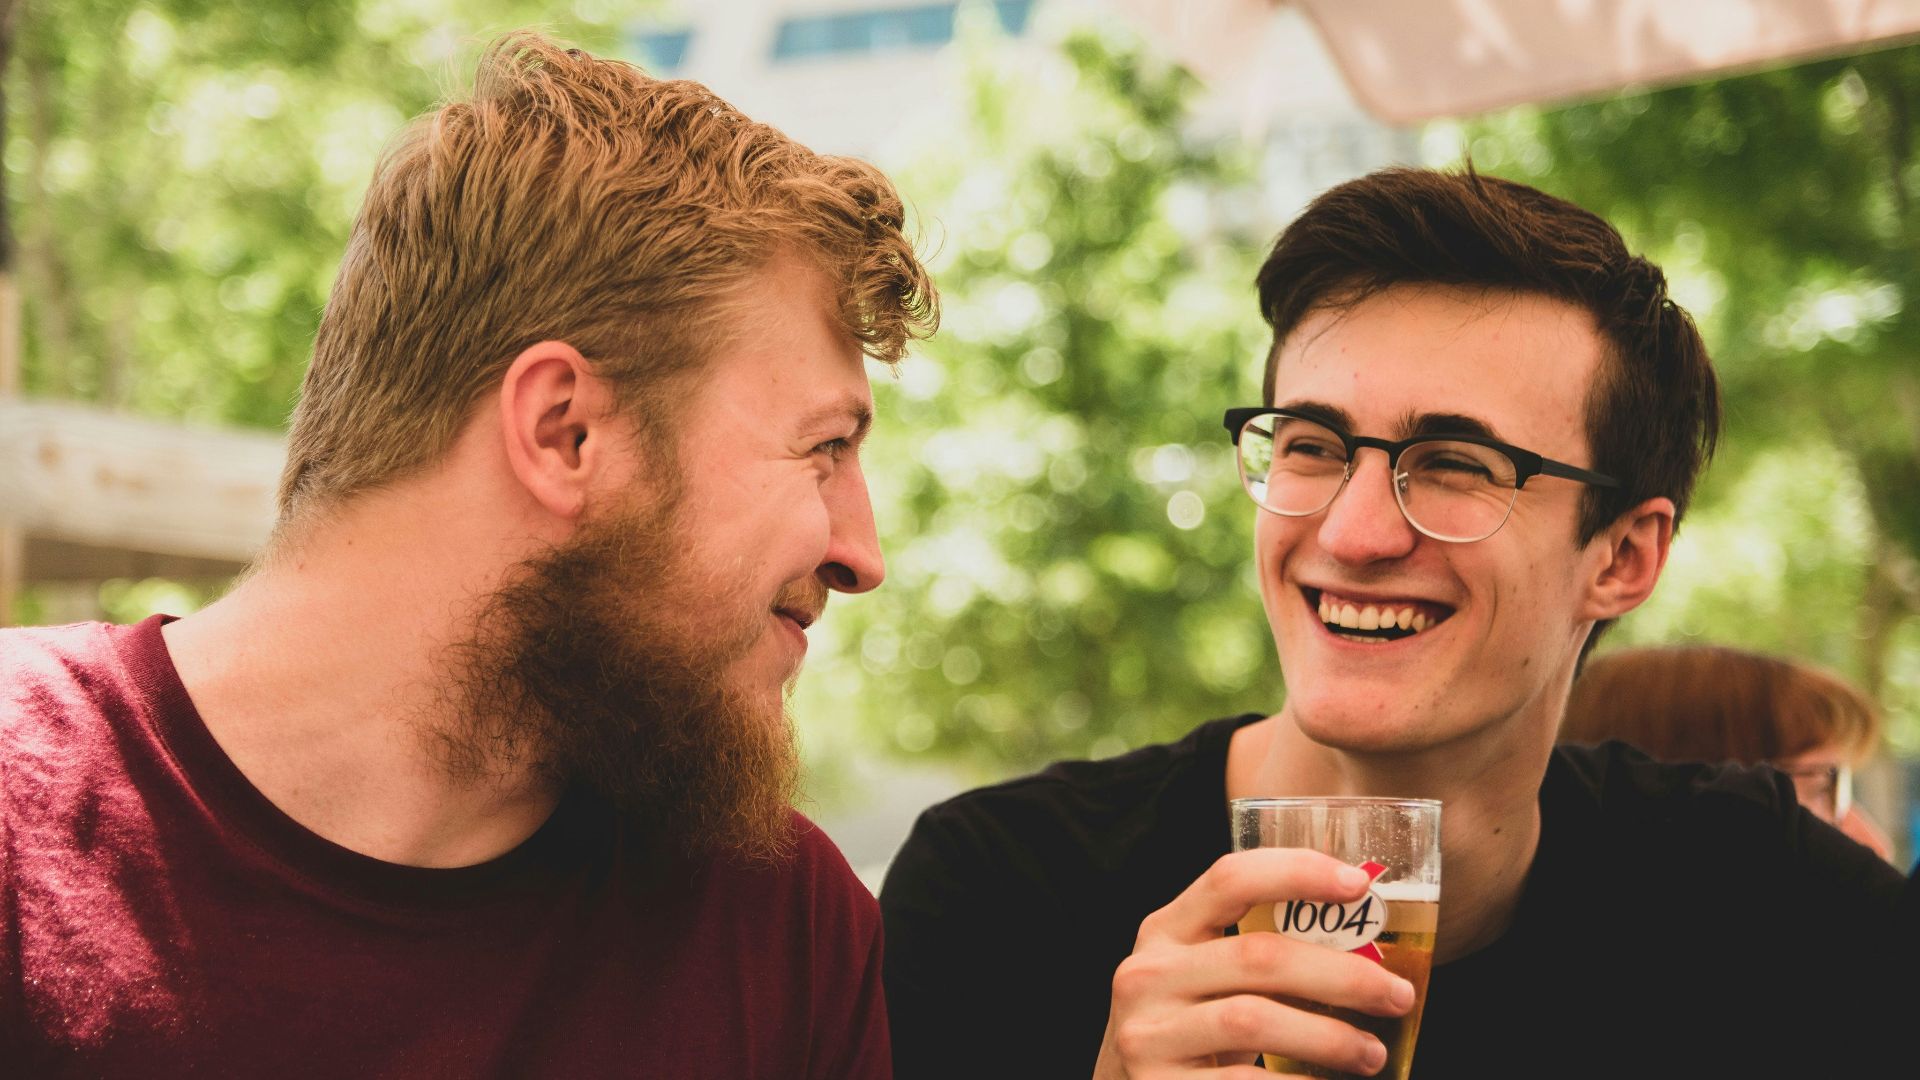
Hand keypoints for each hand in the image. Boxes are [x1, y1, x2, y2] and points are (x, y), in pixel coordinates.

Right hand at [1091, 848, 1415, 1079]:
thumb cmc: (1186, 1029)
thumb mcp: (1201, 977)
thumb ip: (1253, 954)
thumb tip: (1366, 945)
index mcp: (1164, 929)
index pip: (1229, 877)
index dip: (1297, 871)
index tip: (1359, 884)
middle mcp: (1147, 973)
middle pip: (1258, 955)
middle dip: (1342, 975)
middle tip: (1397, 995)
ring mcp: (1147, 1033)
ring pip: (1254, 1019)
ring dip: (1329, 1037)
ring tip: (1371, 1054)